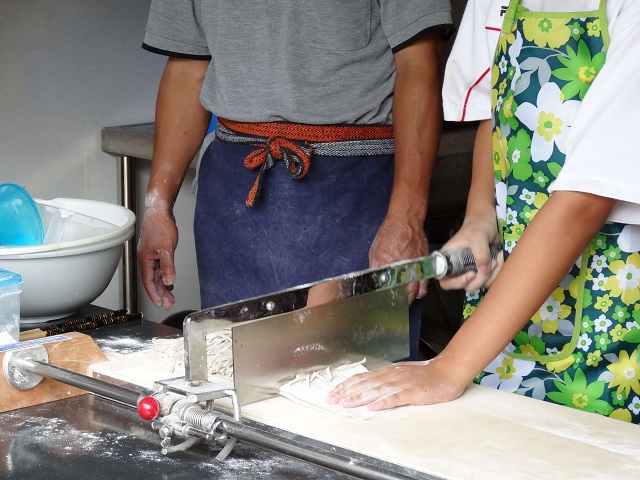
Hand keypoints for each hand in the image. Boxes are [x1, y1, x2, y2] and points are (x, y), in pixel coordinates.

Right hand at [137, 207, 177, 309]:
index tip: (160, 304)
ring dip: (163, 287)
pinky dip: (164, 277)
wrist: (160, 212)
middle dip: (160, 294)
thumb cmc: (160, 226)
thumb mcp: (166, 248)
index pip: (148, 282)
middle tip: (168, 304)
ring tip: (170, 298)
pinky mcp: (157, 253)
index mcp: (145, 260)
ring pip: (156, 276)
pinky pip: (159, 269)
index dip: (154, 294)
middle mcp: (146, 259)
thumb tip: (168, 282)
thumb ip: (167, 266)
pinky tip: (169, 283)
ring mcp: (151, 256)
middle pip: (152, 281)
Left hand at [326, 357, 465, 410]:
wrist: (448, 371)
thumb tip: (370, 386)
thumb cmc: (426, 375)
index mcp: (389, 372)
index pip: (363, 378)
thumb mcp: (402, 374)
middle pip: (365, 384)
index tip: (334, 393)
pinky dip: (383, 402)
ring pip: (376, 390)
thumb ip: (387, 379)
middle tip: (332, 400)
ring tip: (346, 404)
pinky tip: (373, 407)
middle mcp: (392, 376)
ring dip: (359, 397)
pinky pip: (396, 397)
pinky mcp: (413, 392)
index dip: (347, 385)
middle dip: (347, 392)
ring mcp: (402, 383)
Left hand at [369, 215, 428, 302]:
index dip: (389, 298)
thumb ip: (375, 267)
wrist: (405, 220)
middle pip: (407, 292)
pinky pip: (425, 280)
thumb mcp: (375, 250)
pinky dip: (423, 288)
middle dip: (404, 302)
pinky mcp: (425, 262)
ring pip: (418, 289)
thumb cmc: (389, 233)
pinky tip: (419, 291)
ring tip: (409, 301)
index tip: (387, 304)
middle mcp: (404, 267)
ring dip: (414, 297)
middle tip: (400, 306)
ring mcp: (416, 265)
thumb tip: (375, 280)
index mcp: (389, 264)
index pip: (390, 288)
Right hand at [439, 215, 502, 292]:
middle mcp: (458, 270)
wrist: (488, 224)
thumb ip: (480, 254)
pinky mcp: (482, 272)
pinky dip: (498, 272)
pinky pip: (490, 280)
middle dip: (480, 278)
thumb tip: (483, 271)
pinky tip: (500, 258)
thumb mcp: (478, 237)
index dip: (456, 283)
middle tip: (490, 264)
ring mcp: (471, 272)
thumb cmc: (477, 227)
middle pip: (466, 286)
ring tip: (497, 258)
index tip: (471, 273)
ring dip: (492, 274)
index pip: (445, 281)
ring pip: (480, 285)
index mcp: (449, 261)